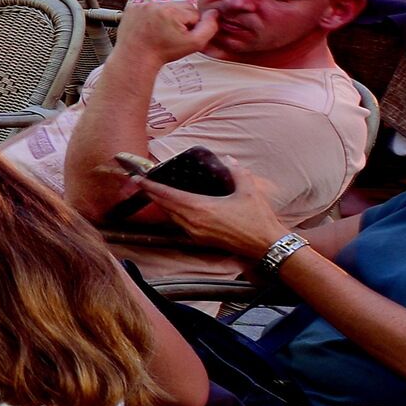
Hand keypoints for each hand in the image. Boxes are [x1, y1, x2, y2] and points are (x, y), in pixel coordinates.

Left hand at [112, 0, 215, 67]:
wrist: (135, 58)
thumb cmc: (164, 52)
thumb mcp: (194, 44)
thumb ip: (209, 27)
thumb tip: (215, 12)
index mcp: (172, 10)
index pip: (194, 13)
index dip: (192, 26)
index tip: (181, 37)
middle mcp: (156, 4)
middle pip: (181, 6)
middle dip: (181, 19)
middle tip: (171, 35)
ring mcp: (142, 4)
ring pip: (166, 6)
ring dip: (167, 16)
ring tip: (160, 32)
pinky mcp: (132, 7)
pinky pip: (151, 7)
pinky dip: (153, 15)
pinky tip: (150, 28)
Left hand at [131, 178, 291, 260]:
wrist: (266, 245)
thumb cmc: (258, 219)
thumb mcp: (249, 191)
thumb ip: (237, 172)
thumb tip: (229, 159)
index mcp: (201, 208)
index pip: (167, 195)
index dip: (151, 186)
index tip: (138, 178)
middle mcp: (193, 222)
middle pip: (164, 206)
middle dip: (151, 193)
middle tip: (142, 183)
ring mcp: (196, 233)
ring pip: (170, 216)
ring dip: (161, 205)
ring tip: (155, 193)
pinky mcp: (201, 240)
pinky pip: (180, 225)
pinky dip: (173, 215)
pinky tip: (174, 209)